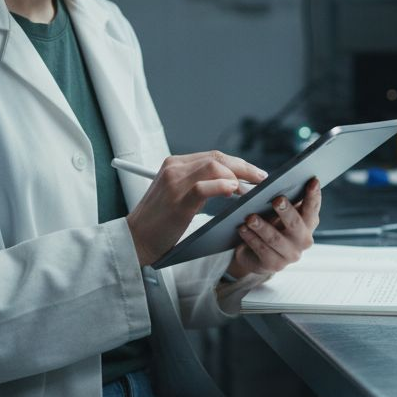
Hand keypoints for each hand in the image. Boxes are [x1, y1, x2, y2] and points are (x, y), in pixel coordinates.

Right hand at [126, 151, 266, 266]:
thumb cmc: (160, 221)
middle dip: (244, 168)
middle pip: (218, 158)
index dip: (238, 163)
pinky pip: (204, 186)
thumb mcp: (179, 195)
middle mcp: (174, 168)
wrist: (135, 239)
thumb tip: (233, 183)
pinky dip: (223, 186)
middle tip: (261, 179)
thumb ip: (201, 185)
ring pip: (214, 167)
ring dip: (238, 177)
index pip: (214, 156)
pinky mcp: (177, 199)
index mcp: (175, 164)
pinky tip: (234, 191)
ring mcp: (174, 182)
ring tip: (250, 190)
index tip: (255, 174)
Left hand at [229, 177, 319, 278]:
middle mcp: (304, 240)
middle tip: (277, 200)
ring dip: (263, 227)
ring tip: (250, 218)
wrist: (255, 254)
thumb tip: (275, 184)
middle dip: (286, 211)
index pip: (313, 208)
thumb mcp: (278, 213)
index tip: (312, 180)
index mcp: (308, 223)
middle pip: (296, 224)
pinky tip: (242, 229)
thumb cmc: (270, 225)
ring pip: (276, 239)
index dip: (314, 195)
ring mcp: (291, 255)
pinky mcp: (275, 265)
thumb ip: (282, 201)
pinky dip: (251, 238)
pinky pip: (262, 250)